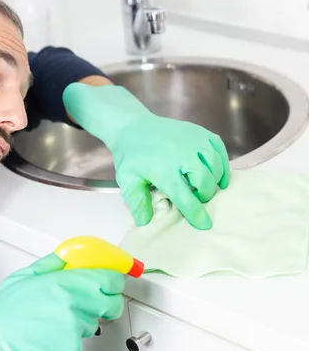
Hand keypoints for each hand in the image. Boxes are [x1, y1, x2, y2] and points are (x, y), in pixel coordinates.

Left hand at [63, 83, 229, 228]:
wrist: (133, 126)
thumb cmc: (131, 156)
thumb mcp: (128, 180)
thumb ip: (137, 202)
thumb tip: (145, 222)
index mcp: (164, 170)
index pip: (185, 197)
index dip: (196, 213)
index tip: (205, 224)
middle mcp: (183, 154)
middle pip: (205, 181)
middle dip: (204, 195)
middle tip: (195, 196)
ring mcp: (194, 141)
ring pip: (216, 165)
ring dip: (214, 180)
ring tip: (203, 185)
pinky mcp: (200, 132)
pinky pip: (220, 149)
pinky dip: (222, 163)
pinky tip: (217, 173)